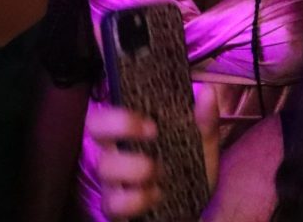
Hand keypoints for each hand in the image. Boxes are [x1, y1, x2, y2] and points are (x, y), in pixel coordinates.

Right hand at [91, 84, 219, 220]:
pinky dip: (137, 198)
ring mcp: (111, 179)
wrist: (192, 210)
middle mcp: (115, 151)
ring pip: (105, 166)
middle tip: (153, 132)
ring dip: (136, 166)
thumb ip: (205, 121)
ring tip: (160, 171)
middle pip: (95, 127)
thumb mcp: (202, 145)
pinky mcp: (115, 207)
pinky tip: (156, 194)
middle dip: (121, 124)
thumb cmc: (189, 171)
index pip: (108, 109)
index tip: (151, 123)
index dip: (119, 111)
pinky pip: (114, 202)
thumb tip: (207, 92)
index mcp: (130, 132)